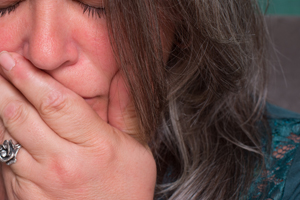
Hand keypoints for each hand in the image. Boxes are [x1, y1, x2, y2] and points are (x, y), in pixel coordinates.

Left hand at [0, 52, 155, 198]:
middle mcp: (62, 163)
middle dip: (3, 85)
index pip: (55, 102)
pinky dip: (0, 138)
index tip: (12, 58)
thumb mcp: (137, 148)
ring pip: (5, 137)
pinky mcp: (23, 197)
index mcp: (95, 146)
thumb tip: (121, 76)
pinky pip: (2, 161)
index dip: (30, 77)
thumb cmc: (127, 189)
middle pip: (22, 115)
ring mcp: (39, 183)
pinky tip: (5, 124)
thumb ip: (125, 110)